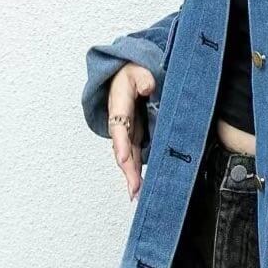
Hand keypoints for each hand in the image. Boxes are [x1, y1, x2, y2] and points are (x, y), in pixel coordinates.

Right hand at [106, 62, 156, 199]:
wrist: (126, 76)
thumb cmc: (131, 74)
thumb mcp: (136, 71)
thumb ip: (142, 78)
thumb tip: (148, 86)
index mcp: (119, 107)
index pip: (119, 127)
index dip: (121, 143)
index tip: (122, 158)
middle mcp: (121, 125)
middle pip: (123, 150)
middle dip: (128, 171)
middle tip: (133, 190)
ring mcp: (128, 133)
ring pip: (129, 158)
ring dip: (132, 177)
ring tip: (137, 196)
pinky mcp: (137, 137)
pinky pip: (136, 157)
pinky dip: (137, 172)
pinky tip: (143, 188)